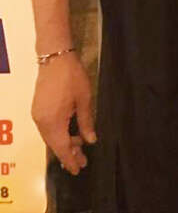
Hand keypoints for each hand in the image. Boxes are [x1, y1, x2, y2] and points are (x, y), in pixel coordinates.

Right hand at [31, 52, 95, 174]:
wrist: (55, 57)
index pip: (61, 148)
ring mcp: (37, 115)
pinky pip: (47, 128)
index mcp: (53, 122)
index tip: (78, 170)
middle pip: (54, 144)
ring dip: (63, 143)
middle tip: (83, 160)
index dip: (70, 160)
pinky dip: (58, 134)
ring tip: (79, 146)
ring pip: (50, 137)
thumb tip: (90, 141)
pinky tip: (69, 133)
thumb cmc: (72, 77)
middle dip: (68, 153)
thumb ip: (86, 122)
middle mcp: (41, 122)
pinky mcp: (37, 108)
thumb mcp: (84, 99)